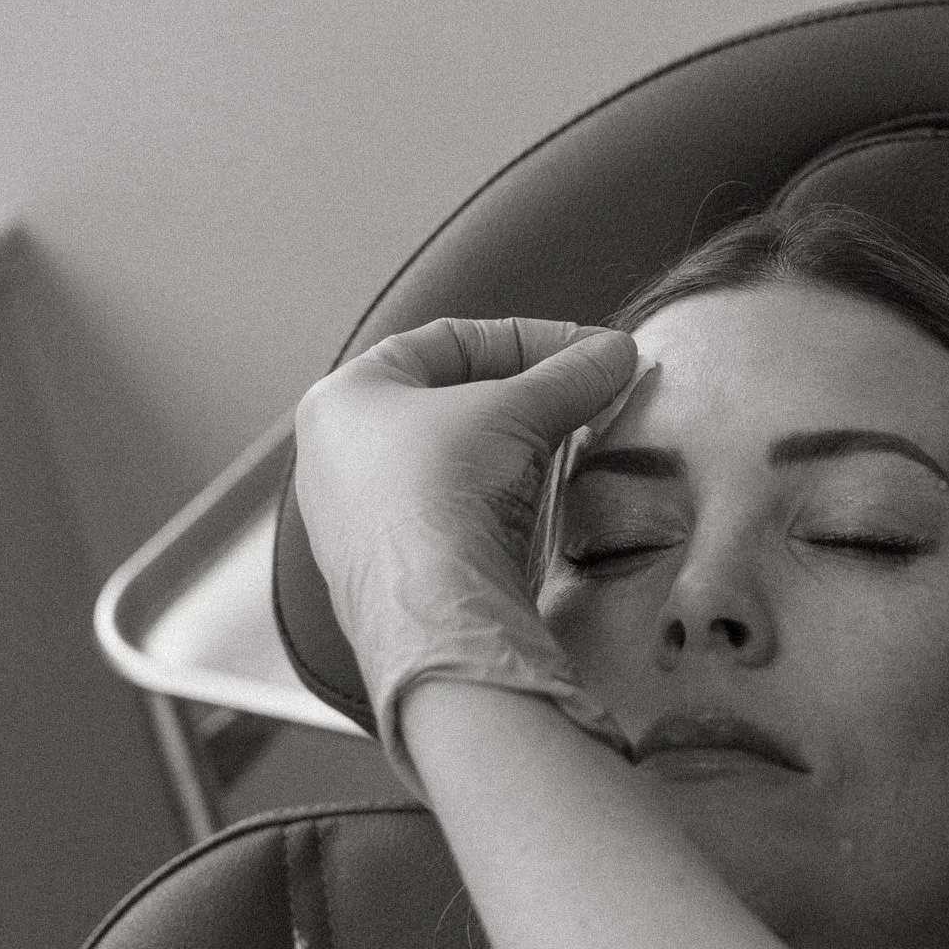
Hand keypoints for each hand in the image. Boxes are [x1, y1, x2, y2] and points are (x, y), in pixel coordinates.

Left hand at [292, 316, 640, 764]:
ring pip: (446, 462)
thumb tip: (615, 353)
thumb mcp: (517, 410)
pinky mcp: (382, 573)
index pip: (447, 341)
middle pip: (448, 401)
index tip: (587, 352)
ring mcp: (352, 519)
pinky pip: (443, 516)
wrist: (429, 608)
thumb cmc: (441, 487)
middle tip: (585, 396)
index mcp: (344, 396)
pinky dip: (490, 501)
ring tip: (568, 447)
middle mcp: (332, 455)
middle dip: (524, 395)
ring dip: (511, 450)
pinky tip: (532, 509)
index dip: (528, 339)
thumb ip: (569, 375)